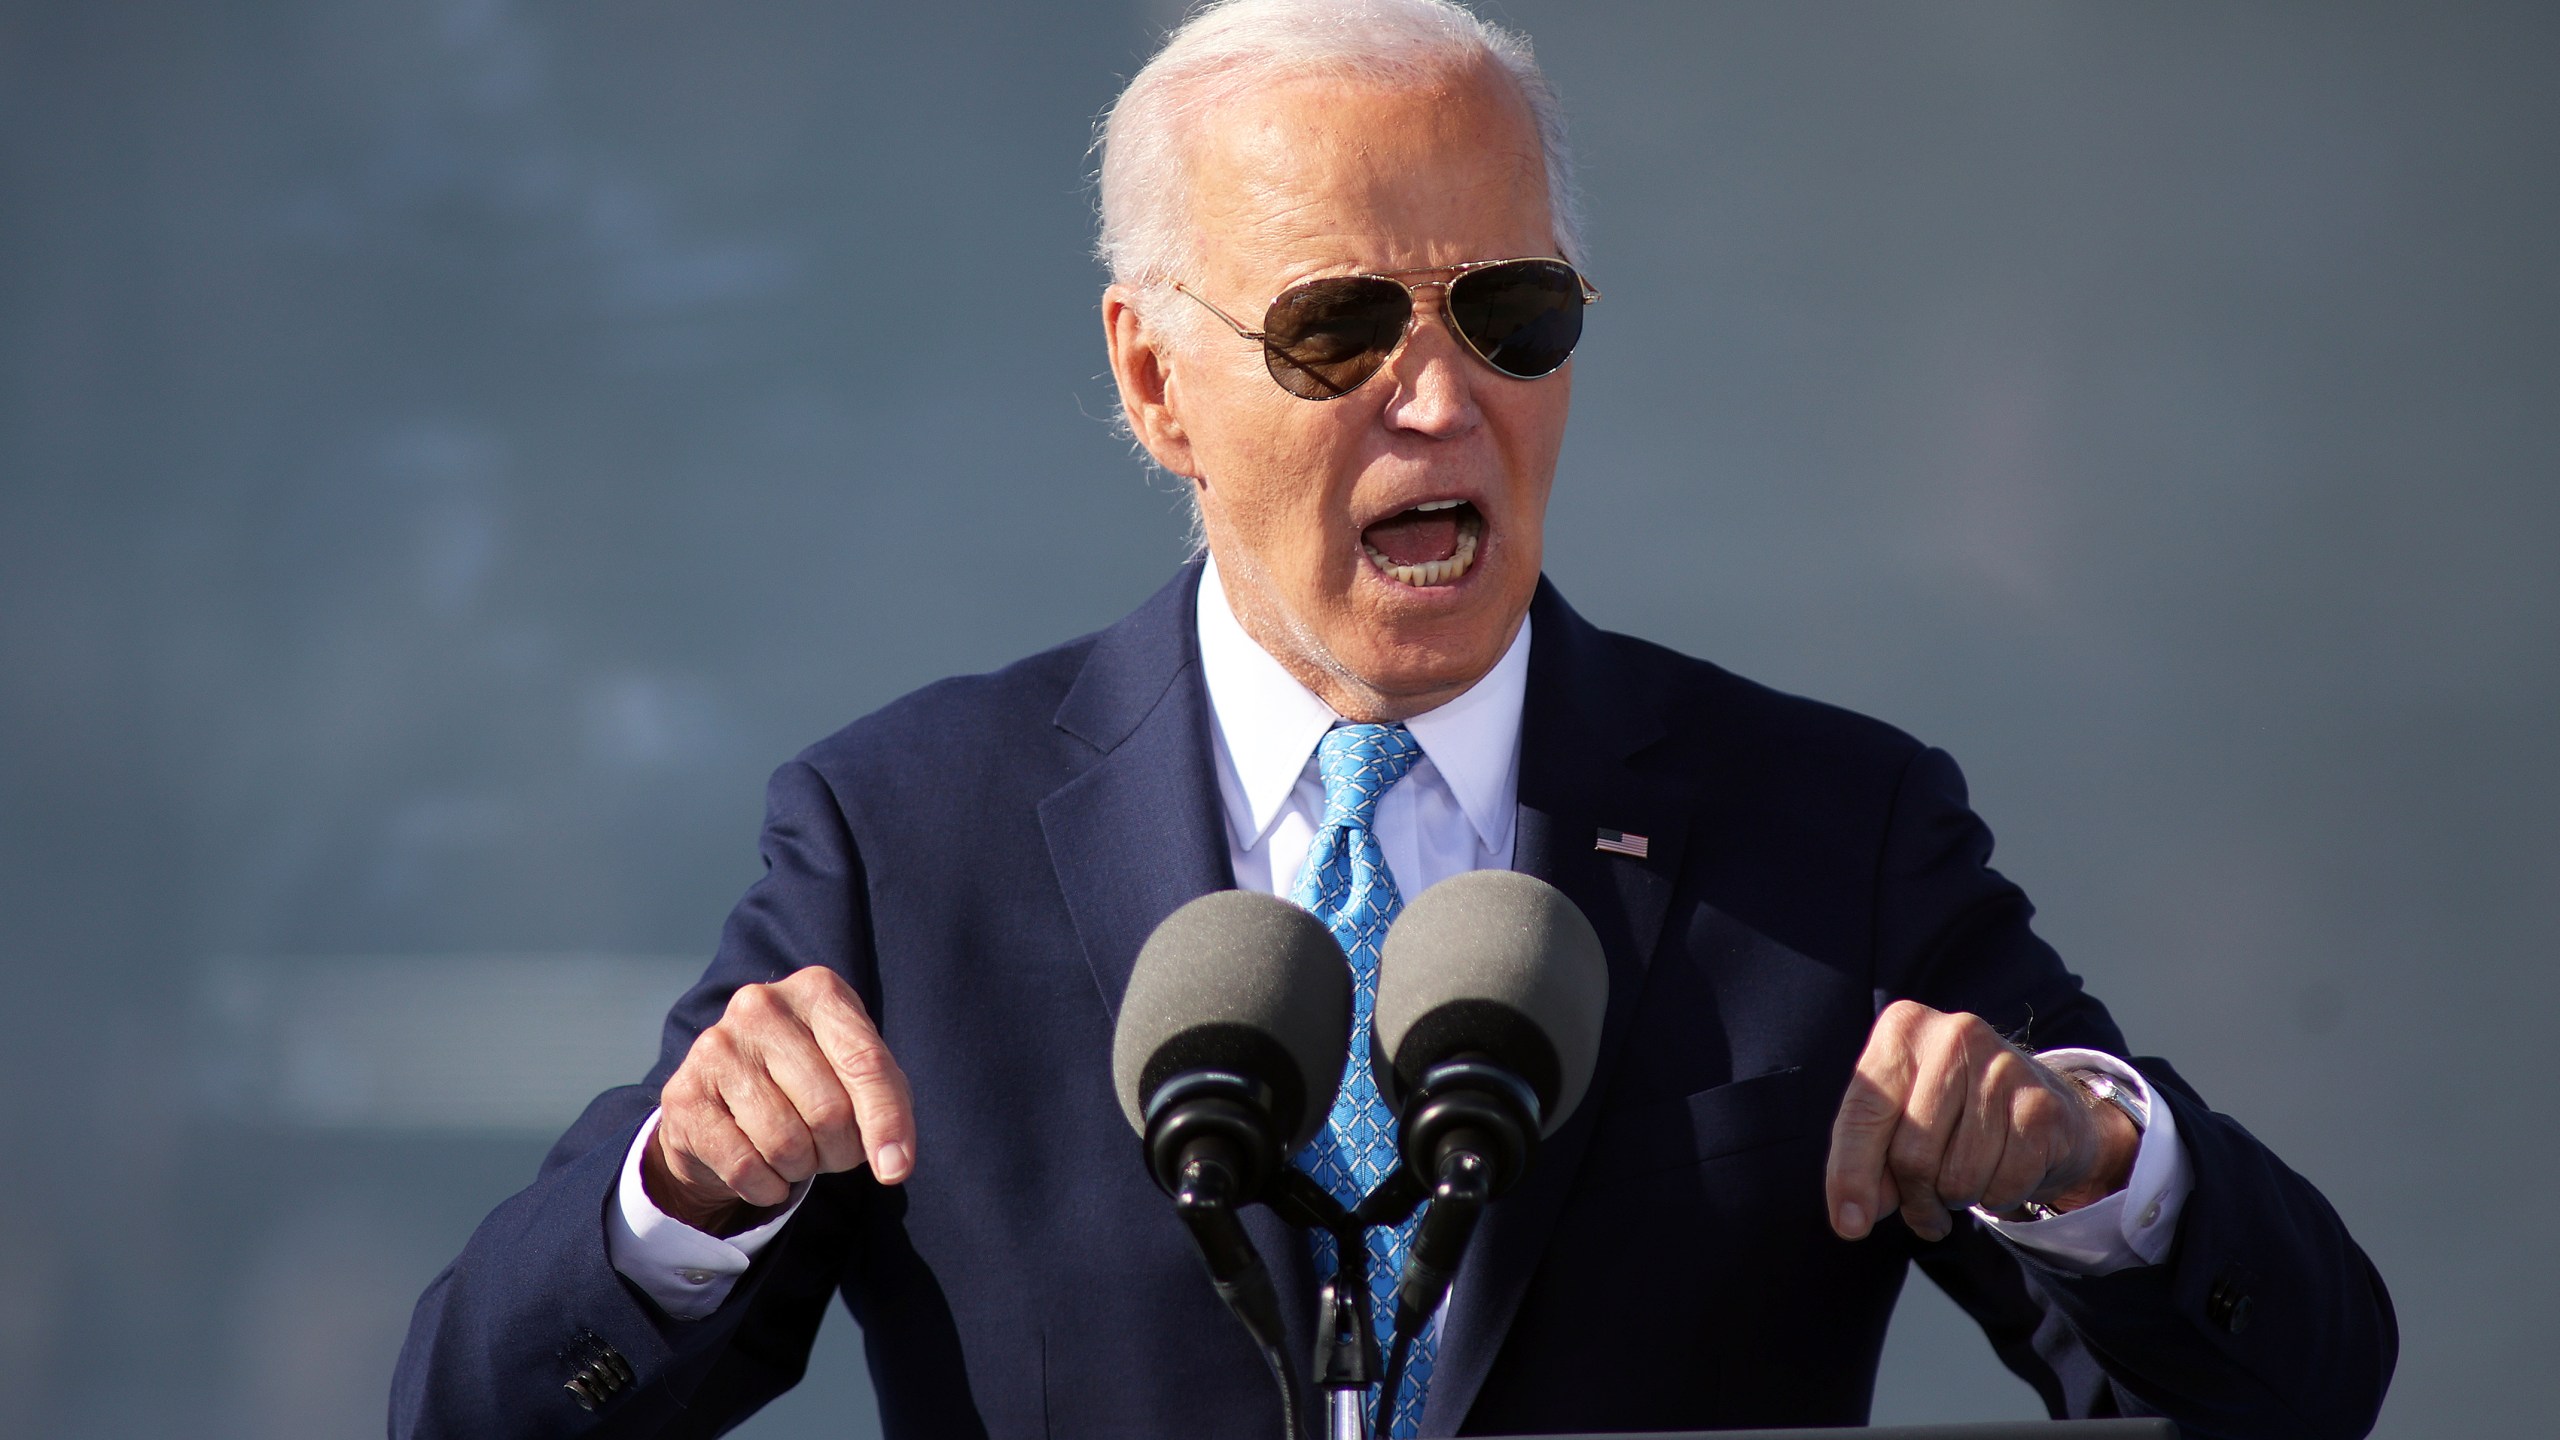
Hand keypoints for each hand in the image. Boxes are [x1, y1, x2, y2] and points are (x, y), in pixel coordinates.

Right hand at [644, 966, 916, 1234]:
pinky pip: (745, 1167)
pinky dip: (766, 1186)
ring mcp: (717, 1046)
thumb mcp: (855, 1077)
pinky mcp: (683, 1093)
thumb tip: (894, 1164)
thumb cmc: (808, 1084)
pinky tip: (764, 1171)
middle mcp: (762, 1006)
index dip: (887, 1122)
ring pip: (786, 1143)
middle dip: (840, 1151)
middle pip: (829, 1110)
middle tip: (830, 1150)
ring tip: (795, 1153)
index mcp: (817, 990)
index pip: (865, 1063)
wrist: (723, 1102)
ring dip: (801, 1169)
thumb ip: (885, 1106)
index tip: (896, 1170)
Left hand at [1825, 1000, 2137, 1241]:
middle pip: (1911, 1155)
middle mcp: (1953, 1037)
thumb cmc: (1950, 1111)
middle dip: (1914, 1198)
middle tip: (1924, 1206)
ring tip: (1962, 1181)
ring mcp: (2004, 1067)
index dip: (1851, 1175)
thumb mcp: (1896, 1118)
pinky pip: (2004, 1186)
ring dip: (1956, 1200)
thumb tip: (1854, 1217)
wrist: (2042, 1100)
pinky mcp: (2041, 1106)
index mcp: (1903, 1030)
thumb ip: (1866, 1160)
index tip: (1849, 1226)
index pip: (1863, 1114)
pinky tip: (2001, 1171)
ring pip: (1958, 1178)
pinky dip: (1997, 1197)